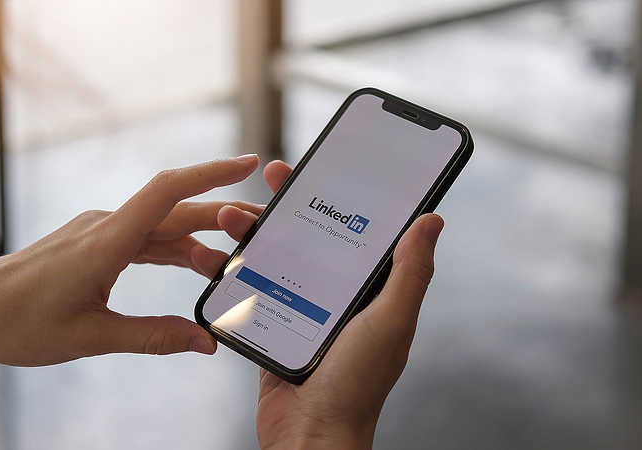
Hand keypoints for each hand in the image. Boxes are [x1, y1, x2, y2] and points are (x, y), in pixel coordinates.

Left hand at [0, 155, 265, 365]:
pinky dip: (174, 250)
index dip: (211, 174)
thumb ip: (154, 337)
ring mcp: (100, 232)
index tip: (246, 164)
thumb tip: (206, 343)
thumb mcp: (92, 337)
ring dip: (200, 238)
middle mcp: (106, 226)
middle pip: (176, 210)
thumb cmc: (21, 324)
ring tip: (235, 256)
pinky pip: (145, 239)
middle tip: (264, 223)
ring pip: (163, 226)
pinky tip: (194, 266)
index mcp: (106, 241)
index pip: (168, 192)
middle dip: (222, 214)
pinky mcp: (95, 243)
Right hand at [247, 163, 443, 449]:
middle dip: (287, 204)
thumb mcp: (389, 322)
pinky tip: (209, 257)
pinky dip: (229, 272)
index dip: (341, 195)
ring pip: (275, 258)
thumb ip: (409, 272)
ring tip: (227, 218)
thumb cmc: (357, 385)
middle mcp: (337, 294)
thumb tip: (432, 219)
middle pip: (310, 236)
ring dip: (250, 234)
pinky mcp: (272, 327)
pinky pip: (250, 291)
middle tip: (267, 178)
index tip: (321, 166)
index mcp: (370, 289)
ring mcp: (303, 309)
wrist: (311, 439)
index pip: (356, 229)